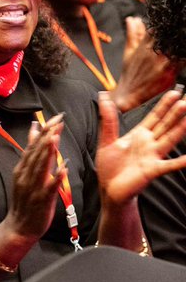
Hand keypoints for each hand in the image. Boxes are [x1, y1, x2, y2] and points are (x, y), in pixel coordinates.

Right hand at [4, 115, 65, 240]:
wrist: (19, 227)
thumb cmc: (25, 201)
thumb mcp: (24, 174)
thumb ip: (31, 152)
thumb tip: (34, 129)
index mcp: (22, 168)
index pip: (33, 145)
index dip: (44, 131)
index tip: (56, 118)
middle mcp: (26, 175)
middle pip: (37, 152)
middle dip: (48, 135)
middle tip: (58, 120)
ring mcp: (33, 187)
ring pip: (41, 166)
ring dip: (48, 151)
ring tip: (55, 136)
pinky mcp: (41, 200)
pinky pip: (50, 187)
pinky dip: (56, 177)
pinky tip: (63, 168)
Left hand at [97, 88, 185, 206]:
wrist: (109, 190)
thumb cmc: (110, 167)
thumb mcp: (107, 140)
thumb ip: (108, 120)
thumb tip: (103, 97)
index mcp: (139, 135)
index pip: (155, 117)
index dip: (164, 105)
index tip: (174, 92)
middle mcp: (149, 144)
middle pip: (165, 125)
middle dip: (176, 113)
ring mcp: (152, 156)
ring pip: (169, 139)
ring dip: (180, 129)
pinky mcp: (152, 170)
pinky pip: (169, 165)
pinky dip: (182, 161)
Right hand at [114, 18, 179, 111]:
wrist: (129, 93)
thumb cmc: (131, 72)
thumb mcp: (129, 51)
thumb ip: (133, 33)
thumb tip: (132, 19)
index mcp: (144, 44)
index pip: (158, 28)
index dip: (168, 23)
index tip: (174, 20)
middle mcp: (154, 51)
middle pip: (170, 35)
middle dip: (177, 30)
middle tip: (182, 27)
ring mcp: (162, 61)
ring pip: (178, 46)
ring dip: (182, 41)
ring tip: (184, 36)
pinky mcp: (170, 71)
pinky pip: (182, 60)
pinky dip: (183, 55)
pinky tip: (184, 52)